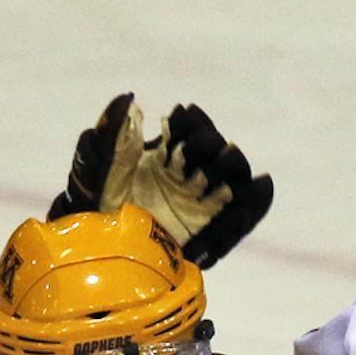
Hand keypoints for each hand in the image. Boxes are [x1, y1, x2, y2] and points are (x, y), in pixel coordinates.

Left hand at [47, 95, 273, 268]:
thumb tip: (128, 100)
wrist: (96, 254)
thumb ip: (110, 137)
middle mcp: (188, 177)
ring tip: (228, 156)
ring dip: (232, 167)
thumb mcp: (95, 172)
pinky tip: (262, 184)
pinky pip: (239, 219)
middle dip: (208, 143)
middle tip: (198, 143)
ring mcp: (201, 205)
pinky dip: (254, 203)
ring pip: (231, 180)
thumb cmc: (93, 209)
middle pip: (213, 153)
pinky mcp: (210, 235)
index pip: (188, 132)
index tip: (181, 116)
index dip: (189, 122)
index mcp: (165, 156)